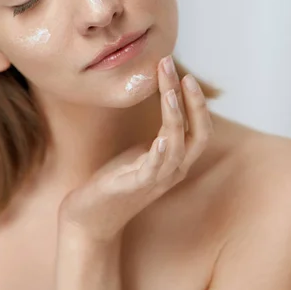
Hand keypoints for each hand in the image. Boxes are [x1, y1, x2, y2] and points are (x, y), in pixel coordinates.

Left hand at [58, 56, 213, 242]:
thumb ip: (157, 131)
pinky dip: (161, 153)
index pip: (199, 128)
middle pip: (199, 135)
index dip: (197, 102)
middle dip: (194, 103)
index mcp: (176, 158)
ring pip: (178, 147)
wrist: (91, 215)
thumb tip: (162, 96)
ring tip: (170, 92)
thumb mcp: (141, 150)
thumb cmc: (117, 179)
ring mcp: (157, 180)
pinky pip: (155, 170)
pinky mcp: (136, 187)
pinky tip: (161, 139)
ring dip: (175, 117)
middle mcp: (173, 170)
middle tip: (184, 74)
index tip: (185, 74)